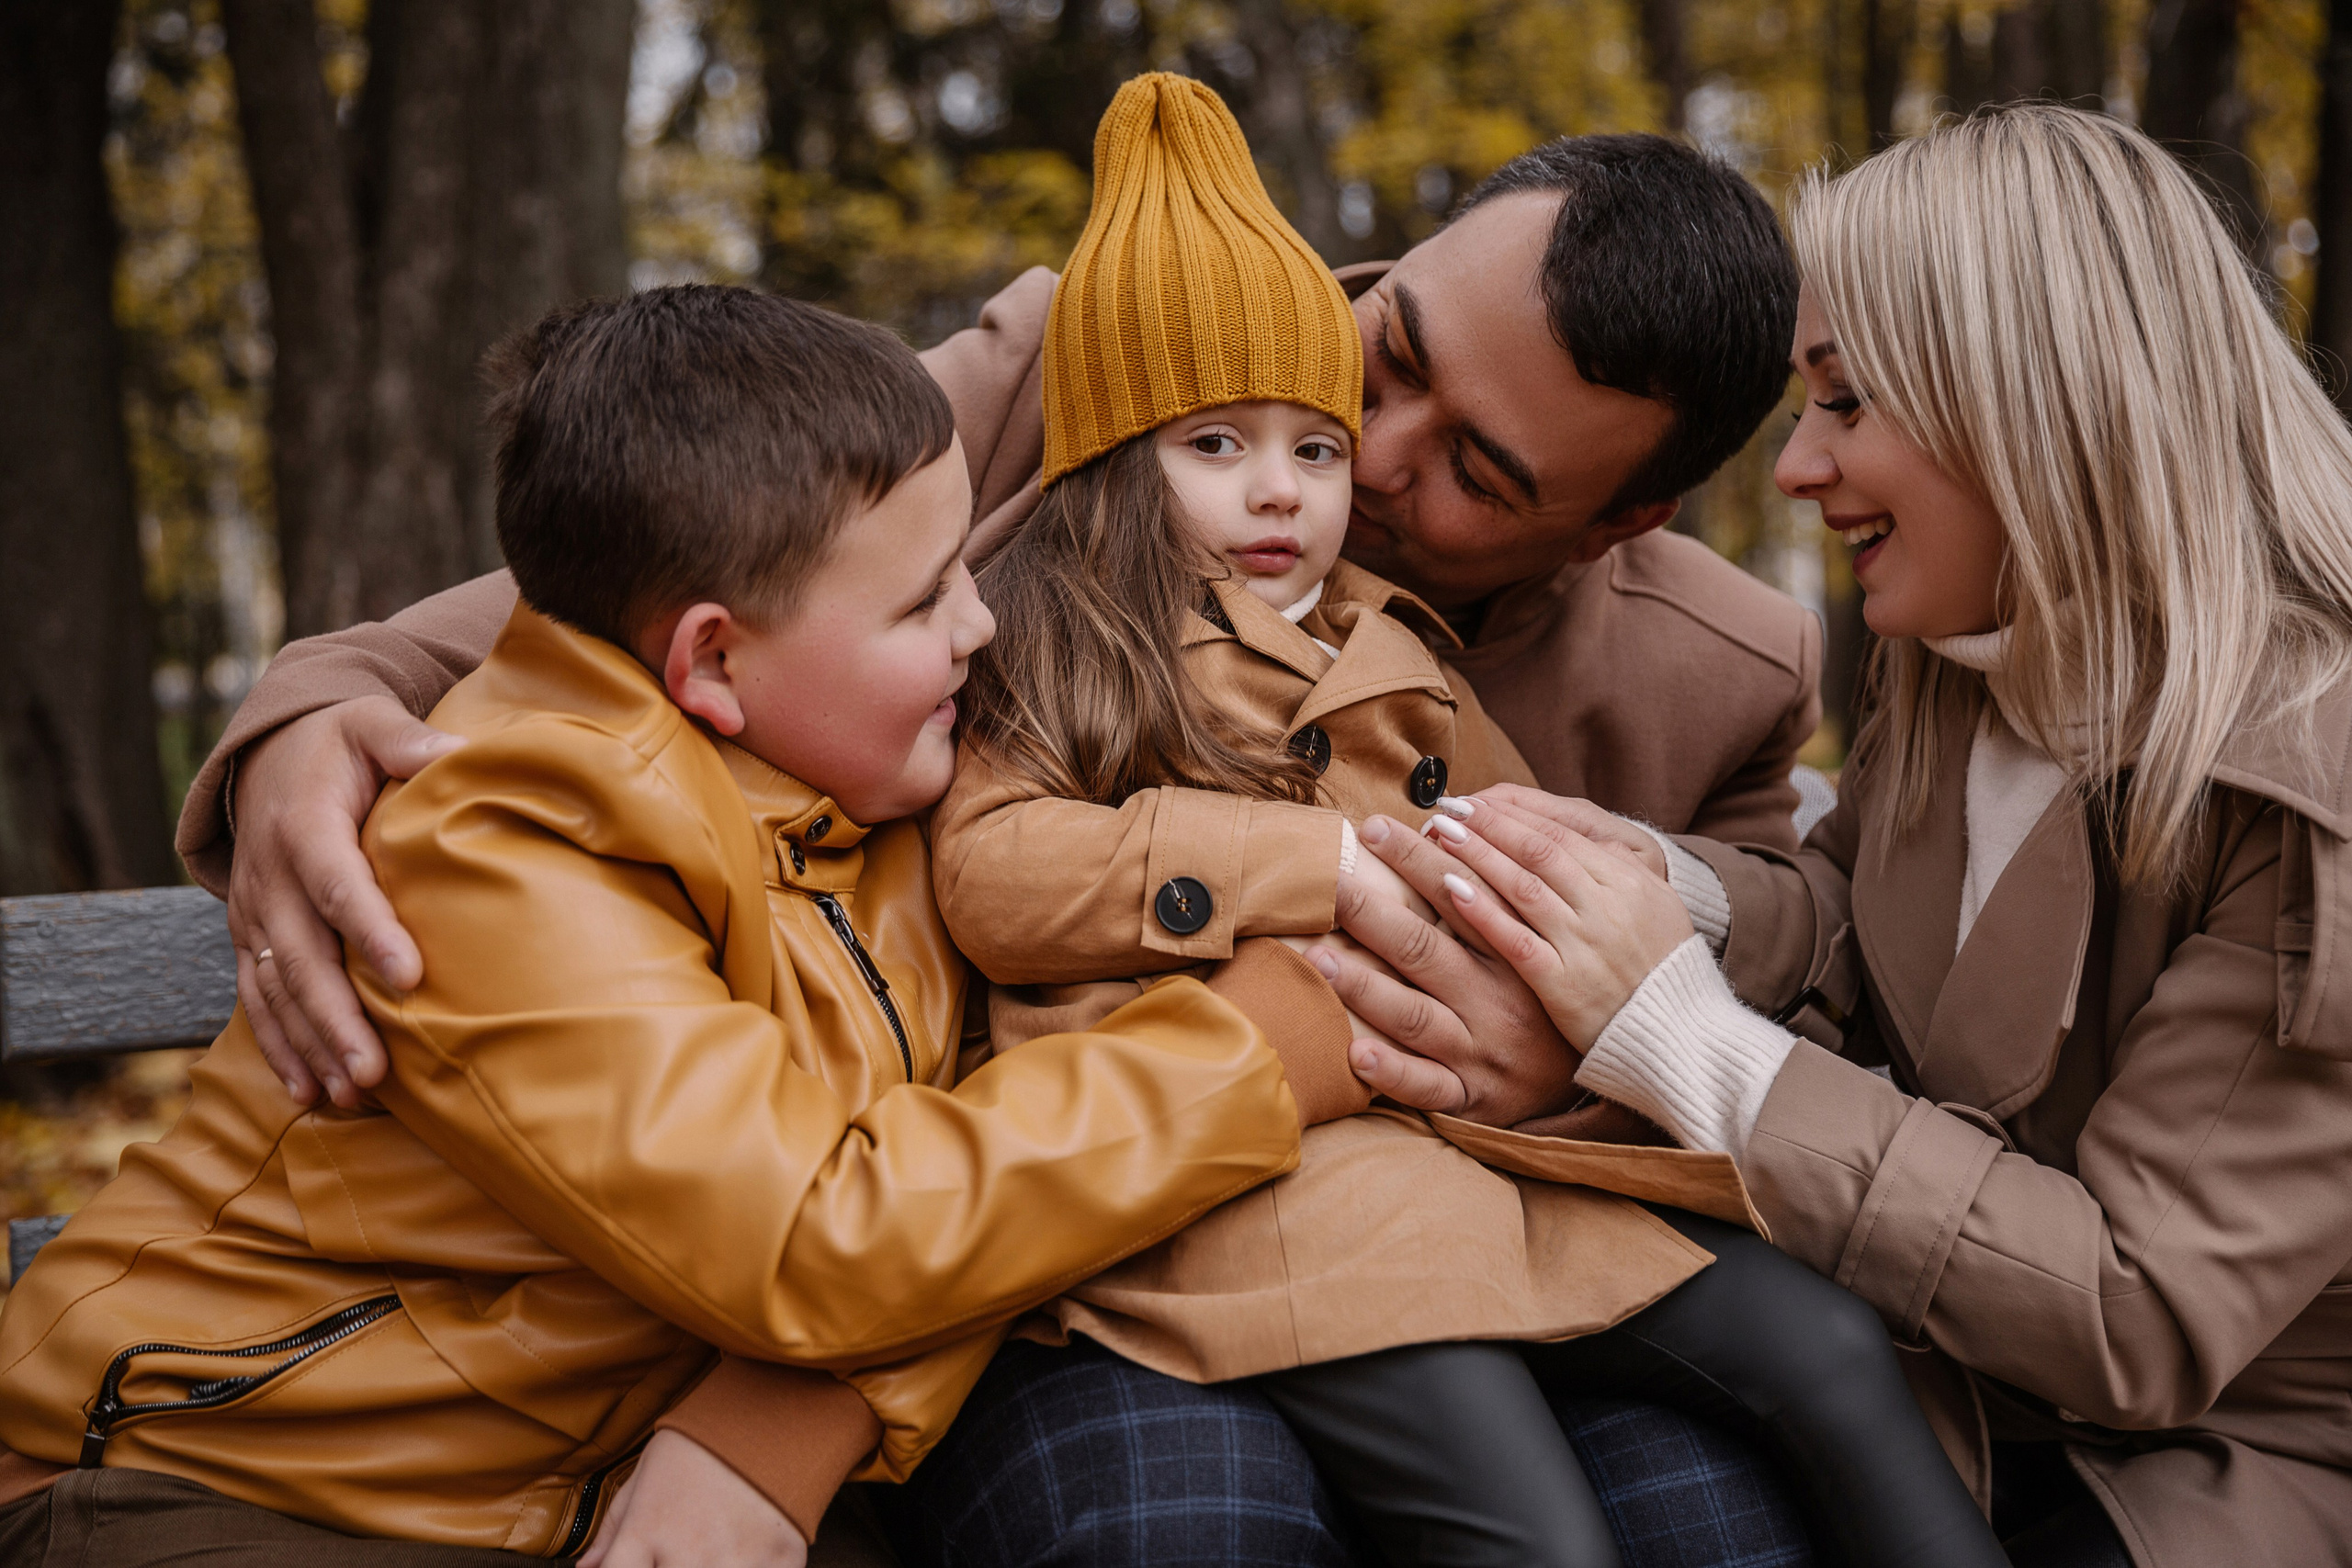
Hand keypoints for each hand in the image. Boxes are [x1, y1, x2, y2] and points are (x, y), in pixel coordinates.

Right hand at [226, 696, 461, 1106]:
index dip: (370, 930)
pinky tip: (310, 1091)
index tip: (410, 975)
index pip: (338, 883)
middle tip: (374, 1071)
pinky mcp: (251, 937)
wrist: (270, 754)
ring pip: (278, 989)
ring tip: (350, 1094)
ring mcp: (254, 912)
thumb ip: (409, 739)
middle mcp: (270, 876)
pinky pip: (259, 999)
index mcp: (304, 824)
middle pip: (303, 956)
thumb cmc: (341, 742)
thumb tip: (462, 752)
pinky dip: (281, 1047)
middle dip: (336, 1018)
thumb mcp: (372, 724)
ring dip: (311, 1045)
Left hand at [579, 1430, 808, 1567]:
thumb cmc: (697, 1447)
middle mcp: (687, 1552)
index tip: (639, 1564)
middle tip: (682, 1551)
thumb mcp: (643, 1477)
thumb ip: (612, 1530)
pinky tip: (748, 1557)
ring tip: (714, 1551)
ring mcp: (735, 1561)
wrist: (767, 1413)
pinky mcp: (780, 1562)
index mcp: (646, 1532)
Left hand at [1300, 816, 1586, 1125]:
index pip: (1459, 898)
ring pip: (1416, 1016)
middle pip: (1425, 949)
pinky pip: (1427, 1086)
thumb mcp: (1544, 941)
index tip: (1374, 828)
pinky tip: (1356, 1052)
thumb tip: (1443, 832)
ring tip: (1319, 957)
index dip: (1416, 861)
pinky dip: (1392, 1071)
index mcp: (1513, 955)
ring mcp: (1480, 1051)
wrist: (1609, 1067)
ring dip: (1365, 987)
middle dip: (1372, 911)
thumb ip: (1499, 896)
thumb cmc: (1552, 995)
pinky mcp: (1470, 1096)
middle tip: (1331, 880)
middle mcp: (1495, 1001)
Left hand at [1422, 799, 1693, 1048]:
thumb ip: (1616, 871)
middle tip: (1447, 807)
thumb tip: (1572, 840)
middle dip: (1489, 825)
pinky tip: (1450, 890)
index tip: (1475, 801)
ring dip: (1477, 856)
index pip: (1560, 835)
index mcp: (1629, 881)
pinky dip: (1483, 912)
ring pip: (1522, 886)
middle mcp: (1605, 905)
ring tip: (1440, 834)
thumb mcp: (1657, 907)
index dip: (1512, 816)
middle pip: (1536, 851)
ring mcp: (1584, 943)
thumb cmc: (1665, 969)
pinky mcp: (1563, 983)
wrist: (1682, 1034)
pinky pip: (1516, 939)